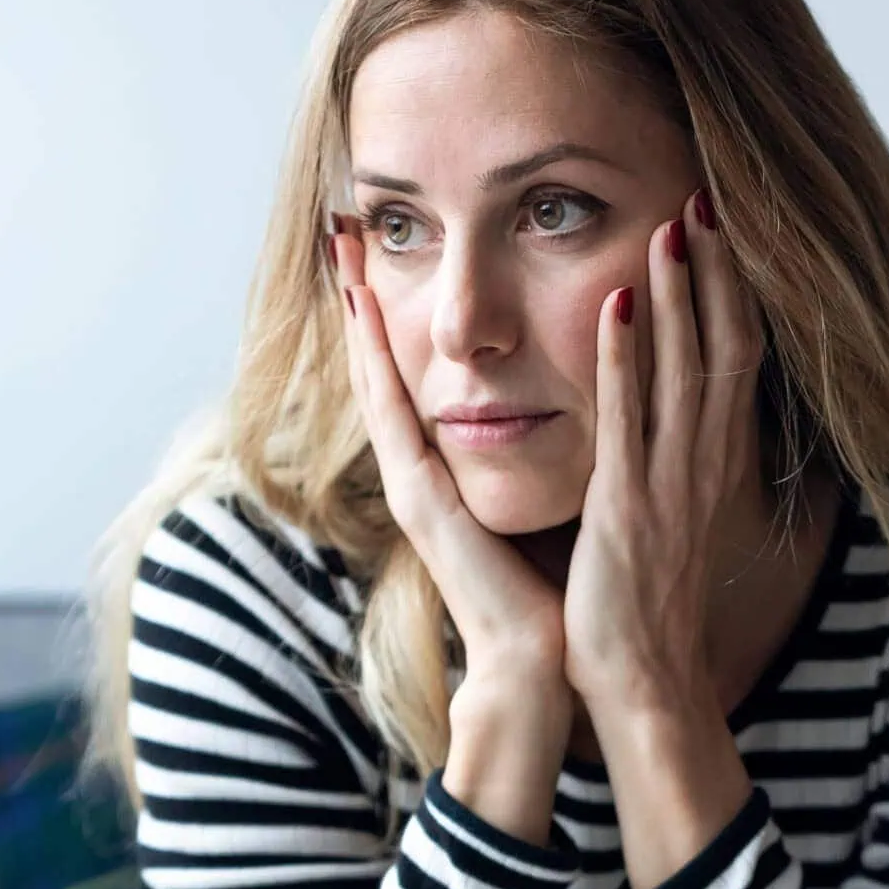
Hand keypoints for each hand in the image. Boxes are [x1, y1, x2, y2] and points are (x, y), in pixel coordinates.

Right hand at [334, 221, 566, 691]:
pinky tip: (370, 314)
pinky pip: (394, 420)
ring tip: (342, 253)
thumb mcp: (532, 500)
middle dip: (361, 299)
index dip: (391, 320)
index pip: (408, 379)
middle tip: (343, 227)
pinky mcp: (422, 506)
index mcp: (443, 473)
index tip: (381, 255)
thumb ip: (525, 458)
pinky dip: (378, 365)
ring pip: (376, 384)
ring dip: (357, 317)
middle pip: (380, 370)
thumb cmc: (544, 590)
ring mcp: (411, 489)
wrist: (537, 661)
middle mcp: (417, 475)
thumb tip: (546, 406)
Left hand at [564, 188, 764, 725]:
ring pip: (682, 372)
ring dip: (677, 295)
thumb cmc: (645, 605)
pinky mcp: (625, 508)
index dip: (731, 292)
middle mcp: (701, 464)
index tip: (722, 229)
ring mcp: (667, 484)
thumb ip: (670, 462)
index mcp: (710, 464)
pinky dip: (622, 361)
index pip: (734, 358)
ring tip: (672, 224)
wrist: (645, 682)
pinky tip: (612, 305)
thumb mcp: (669, 517)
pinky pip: (627, 422)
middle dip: (716, 272)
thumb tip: (672, 416)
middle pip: (723, 347)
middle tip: (707, 195)